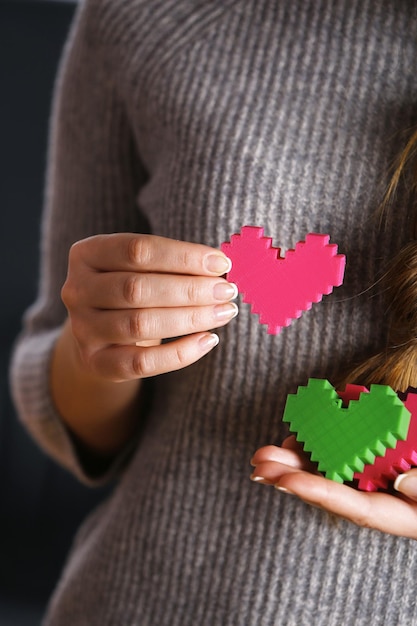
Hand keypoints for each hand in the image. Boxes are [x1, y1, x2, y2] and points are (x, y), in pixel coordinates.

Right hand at [62, 233, 237, 381]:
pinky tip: (208, 340)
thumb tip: (222, 266)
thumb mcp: (143, 267)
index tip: (222, 263)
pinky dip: (180, 353)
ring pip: (140, 324)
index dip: (183, 256)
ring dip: (191, 318)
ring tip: (224, 312)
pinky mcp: (95, 363)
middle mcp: (77, 289)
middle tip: (227, 291)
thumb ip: (174, 263)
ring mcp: (83, 329)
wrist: (102, 332)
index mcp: (87, 253)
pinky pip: (141, 363)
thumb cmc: (133, 288)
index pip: (138, 250)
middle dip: (190, 289)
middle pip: (138, 289)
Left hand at [251, 437, 416, 538]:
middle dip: (290, 478)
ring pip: (326, 472)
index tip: (285, 482)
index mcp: (393, 513)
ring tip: (265, 453)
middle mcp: (375, 498)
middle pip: (328, 490)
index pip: (351, 505)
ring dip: (294, 463)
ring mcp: (369, 480)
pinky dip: (315, 447)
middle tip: (258, 464)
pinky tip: (294, 439)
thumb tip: (400, 483)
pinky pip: (338, 456)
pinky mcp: (368, 461)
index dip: (317, 492)